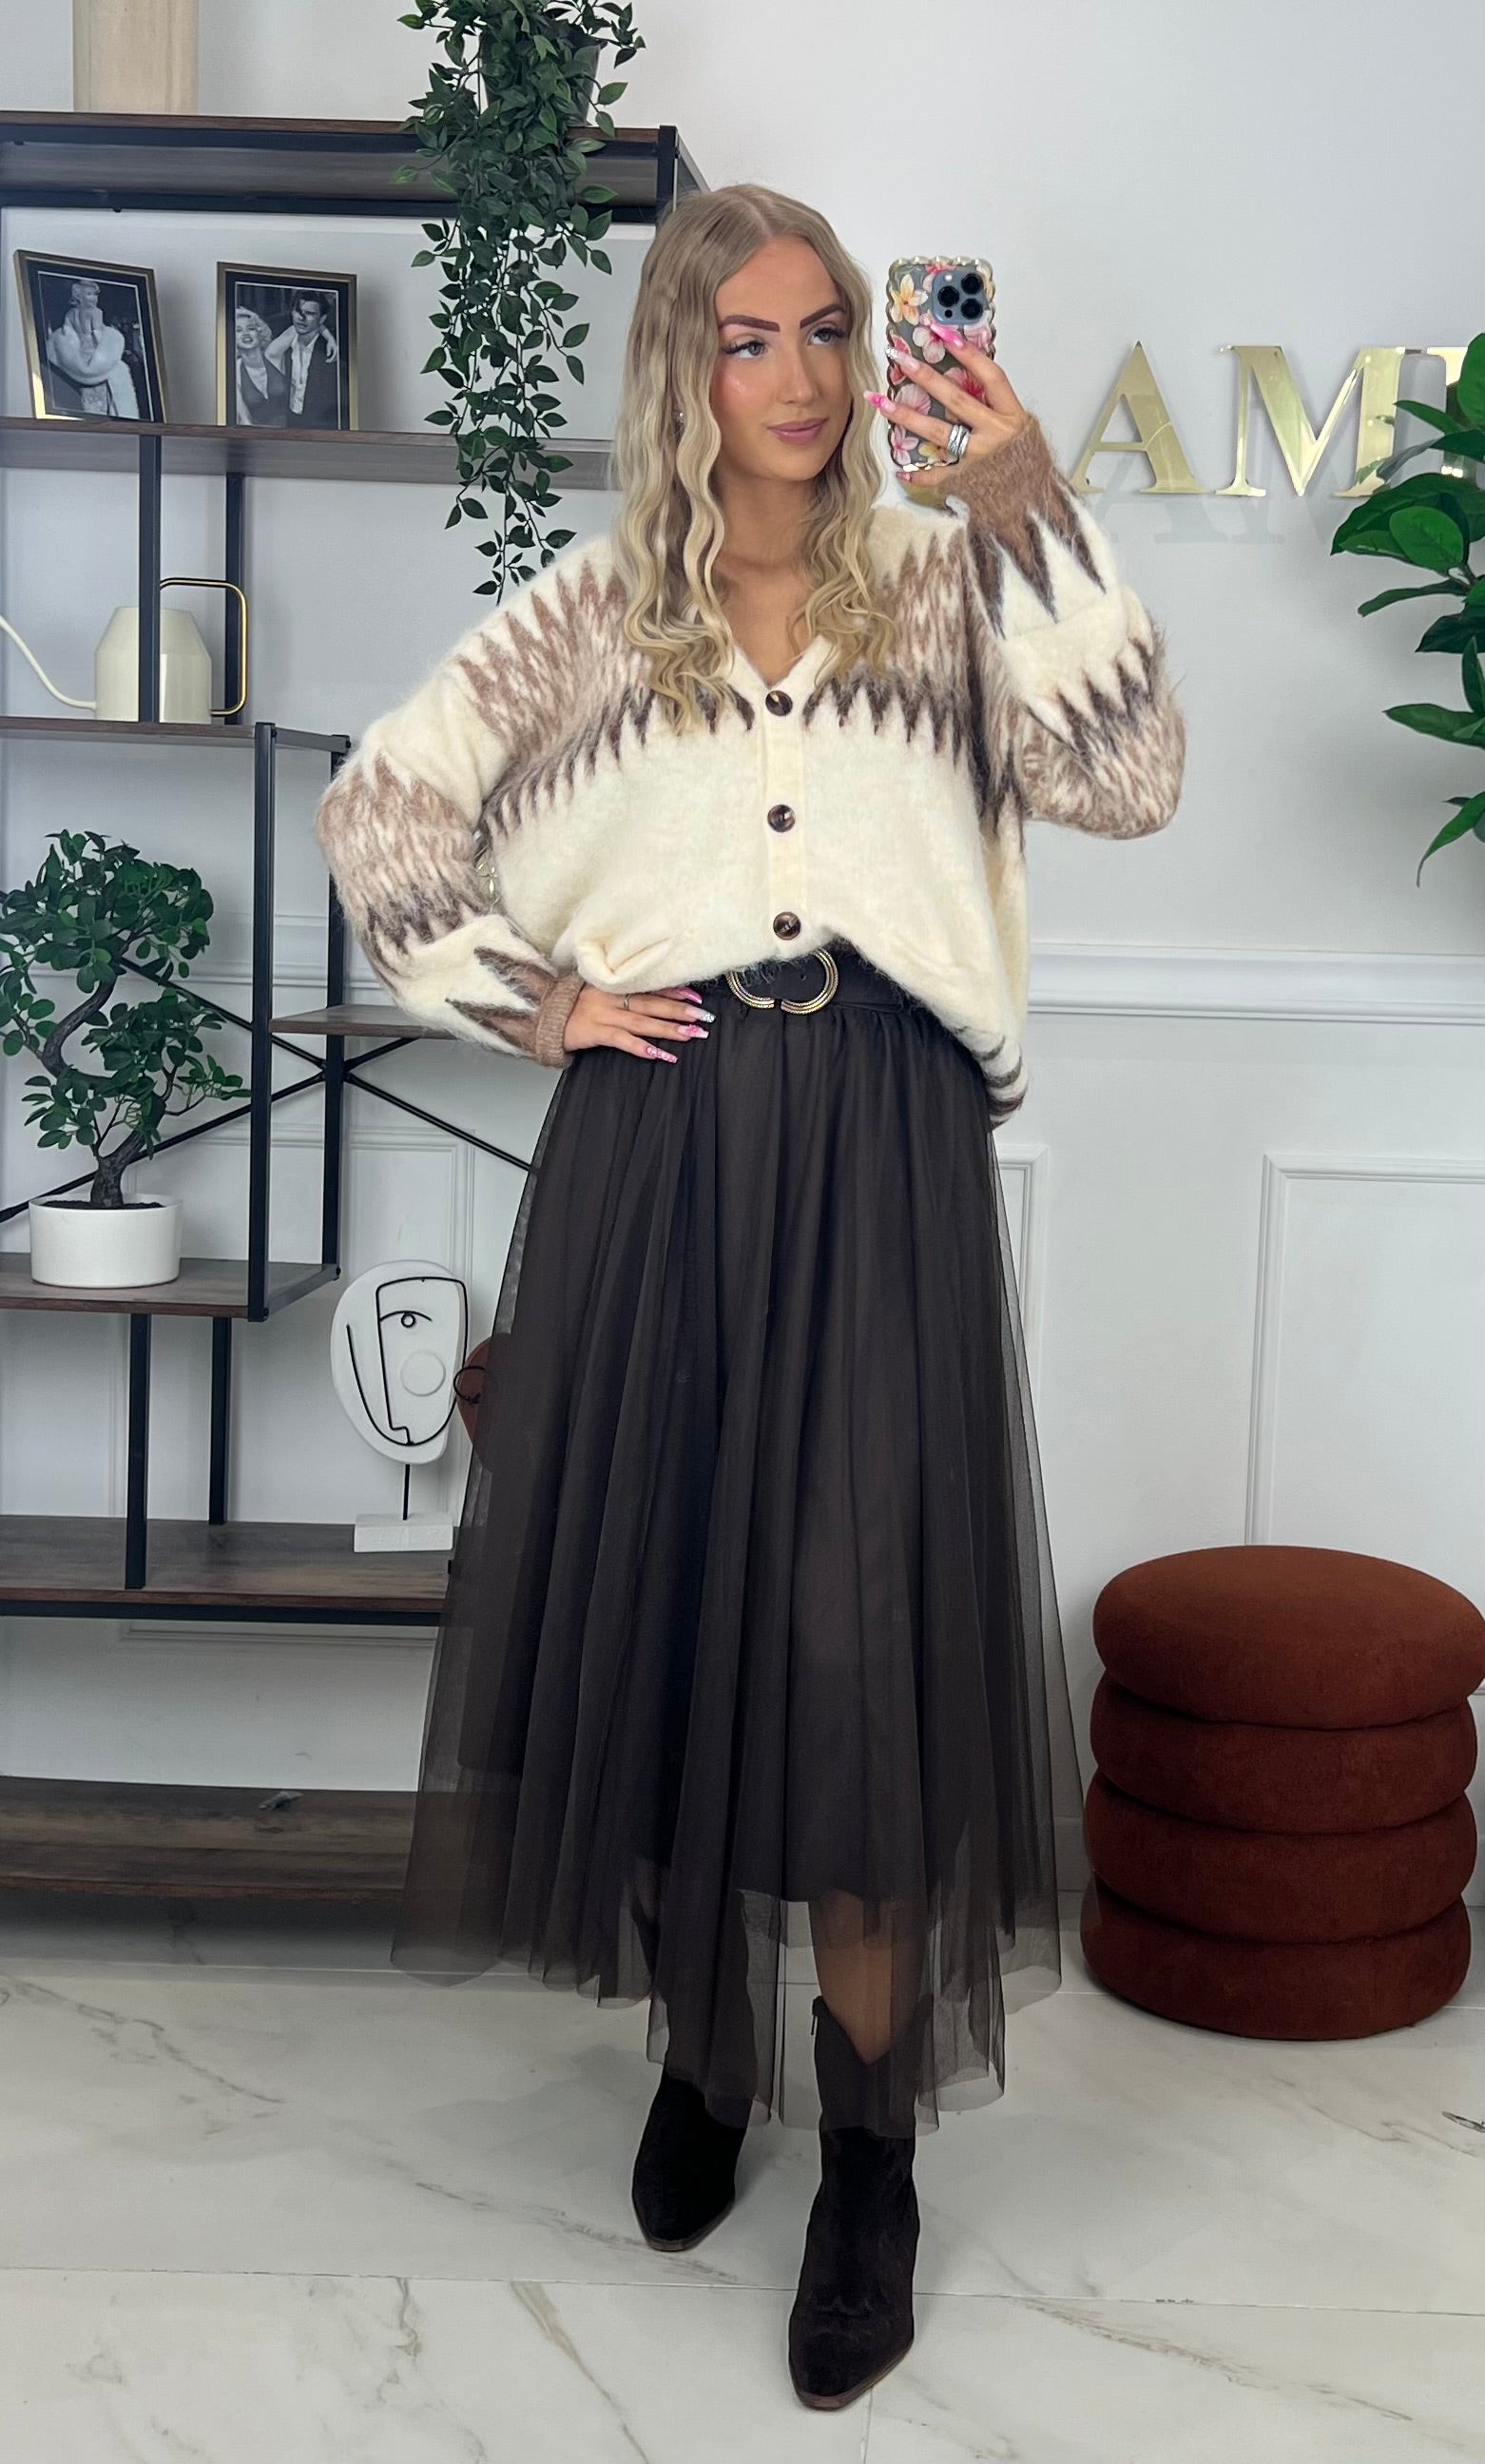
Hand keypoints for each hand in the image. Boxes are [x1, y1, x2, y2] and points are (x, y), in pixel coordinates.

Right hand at [562, 979, 711, 1064]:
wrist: (544, 1015)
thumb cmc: (573, 1006)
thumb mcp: (598, 993)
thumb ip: (622, 995)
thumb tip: (654, 1002)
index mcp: (615, 986)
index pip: (651, 987)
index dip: (675, 992)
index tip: (696, 997)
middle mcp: (612, 997)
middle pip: (652, 1004)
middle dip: (680, 1011)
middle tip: (704, 1018)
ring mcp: (604, 1014)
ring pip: (642, 1022)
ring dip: (668, 1029)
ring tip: (690, 1035)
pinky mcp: (595, 1032)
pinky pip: (622, 1040)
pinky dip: (641, 1047)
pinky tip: (659, 1054)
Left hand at [867, 319, 1029, 488]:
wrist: (1032, 499)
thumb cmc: (1024, 459)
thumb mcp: (1019, 425)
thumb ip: (995, 403)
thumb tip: (968, 371)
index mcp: (1011, 414)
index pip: (990, 376)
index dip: (968, 353)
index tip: (944, 333)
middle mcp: (995, 433)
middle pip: (957, 400)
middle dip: (926, 377)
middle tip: (901, 359)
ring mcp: (979, 457)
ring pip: (939, 432)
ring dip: (907, 416)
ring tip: (882, 402)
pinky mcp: (968, 479)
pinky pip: (939, 476)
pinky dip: (920, 474)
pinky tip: (902, 469)